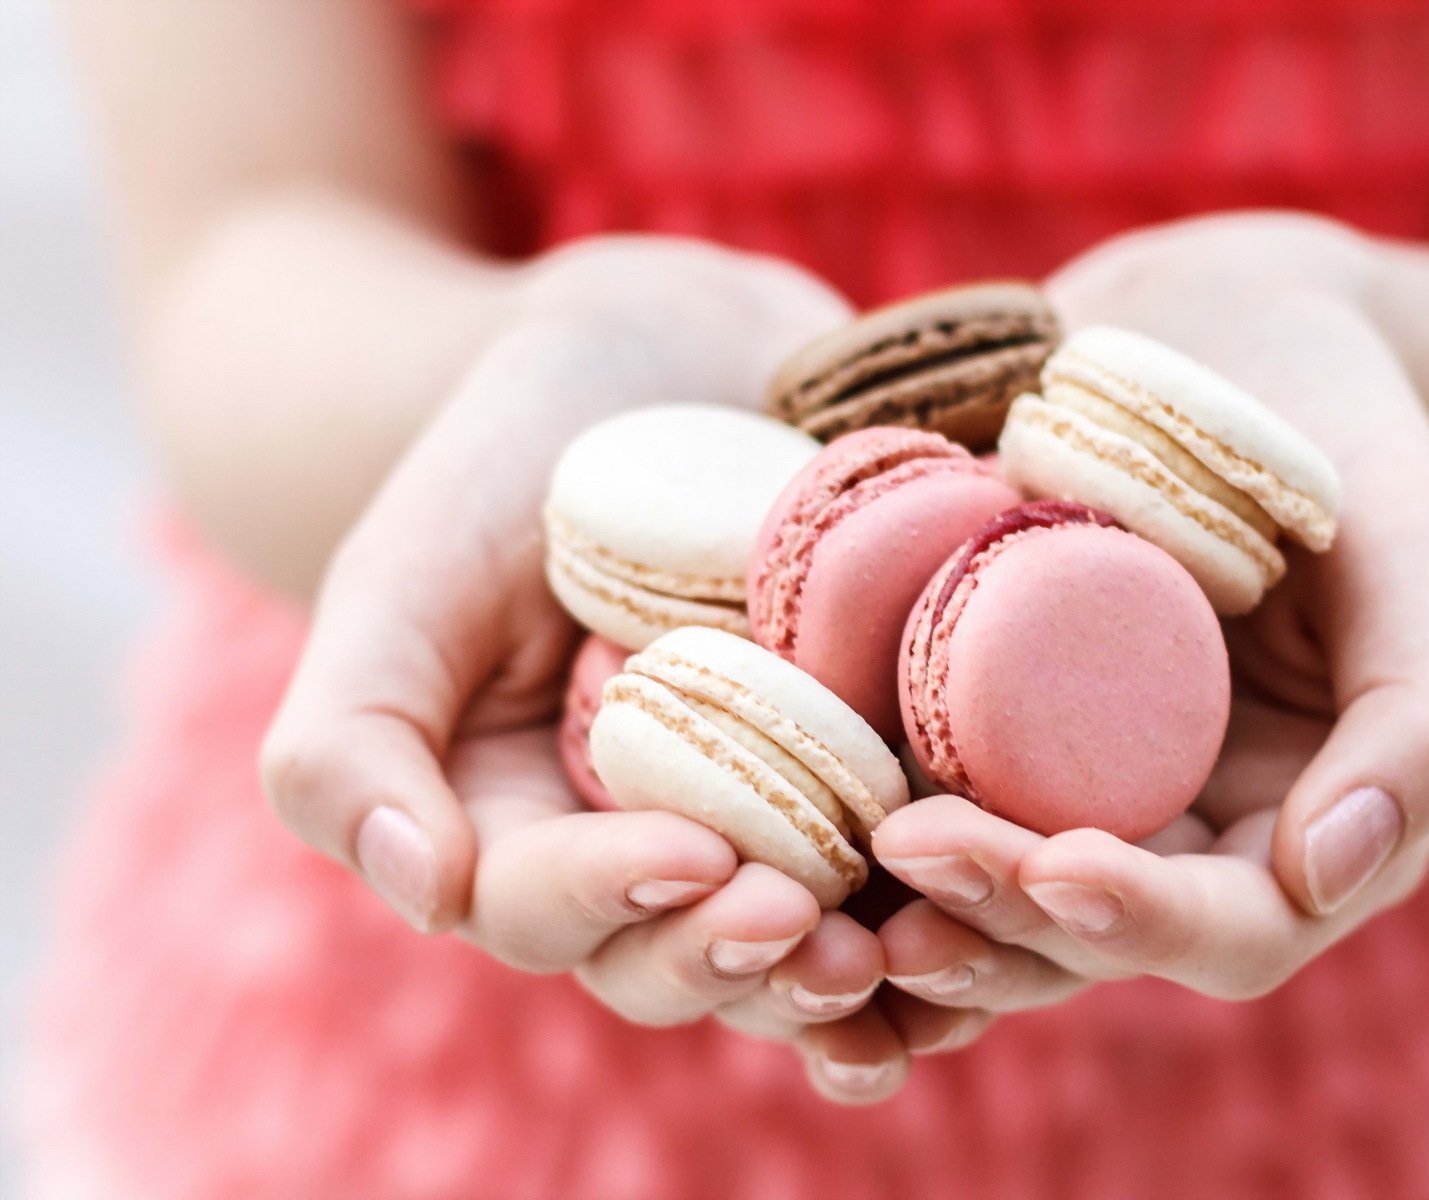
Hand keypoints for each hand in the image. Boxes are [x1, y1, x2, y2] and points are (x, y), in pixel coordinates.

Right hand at [260, 237, 914, 1102]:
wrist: (671, 350)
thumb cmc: (514, 449)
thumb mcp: (407, 567)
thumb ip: (353, 731)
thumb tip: (415, 888)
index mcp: (517, 826)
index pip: (546, 912)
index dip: (614, 904)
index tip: (695, 856)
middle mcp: (646, 847)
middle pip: (683, 962)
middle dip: (747, 962)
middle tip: (820, 931)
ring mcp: (771, 819)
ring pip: (805, 947)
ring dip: (864, 974)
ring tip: (925, 946)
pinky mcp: (879, 774)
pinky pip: (915, 876)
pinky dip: (956, 912)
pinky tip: (1005, 915)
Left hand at [871, 214, 1428, 1026]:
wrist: (1219, 326)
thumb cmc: (1344, 431)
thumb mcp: (1424, 556)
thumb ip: (1427, 723)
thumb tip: (1325, 876)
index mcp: (1301, 829)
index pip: (1232, 928)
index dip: (1145, 922)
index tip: (1059, 870)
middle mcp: (1177, 834)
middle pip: (1080, 936)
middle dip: (996, 917)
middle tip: (910, 852)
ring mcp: (1066, 784)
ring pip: (980, 894)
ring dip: (906, 904)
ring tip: (830, 870)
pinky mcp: (971, 719)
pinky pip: (907, 792)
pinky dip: (848, 820)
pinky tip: (784, 813)